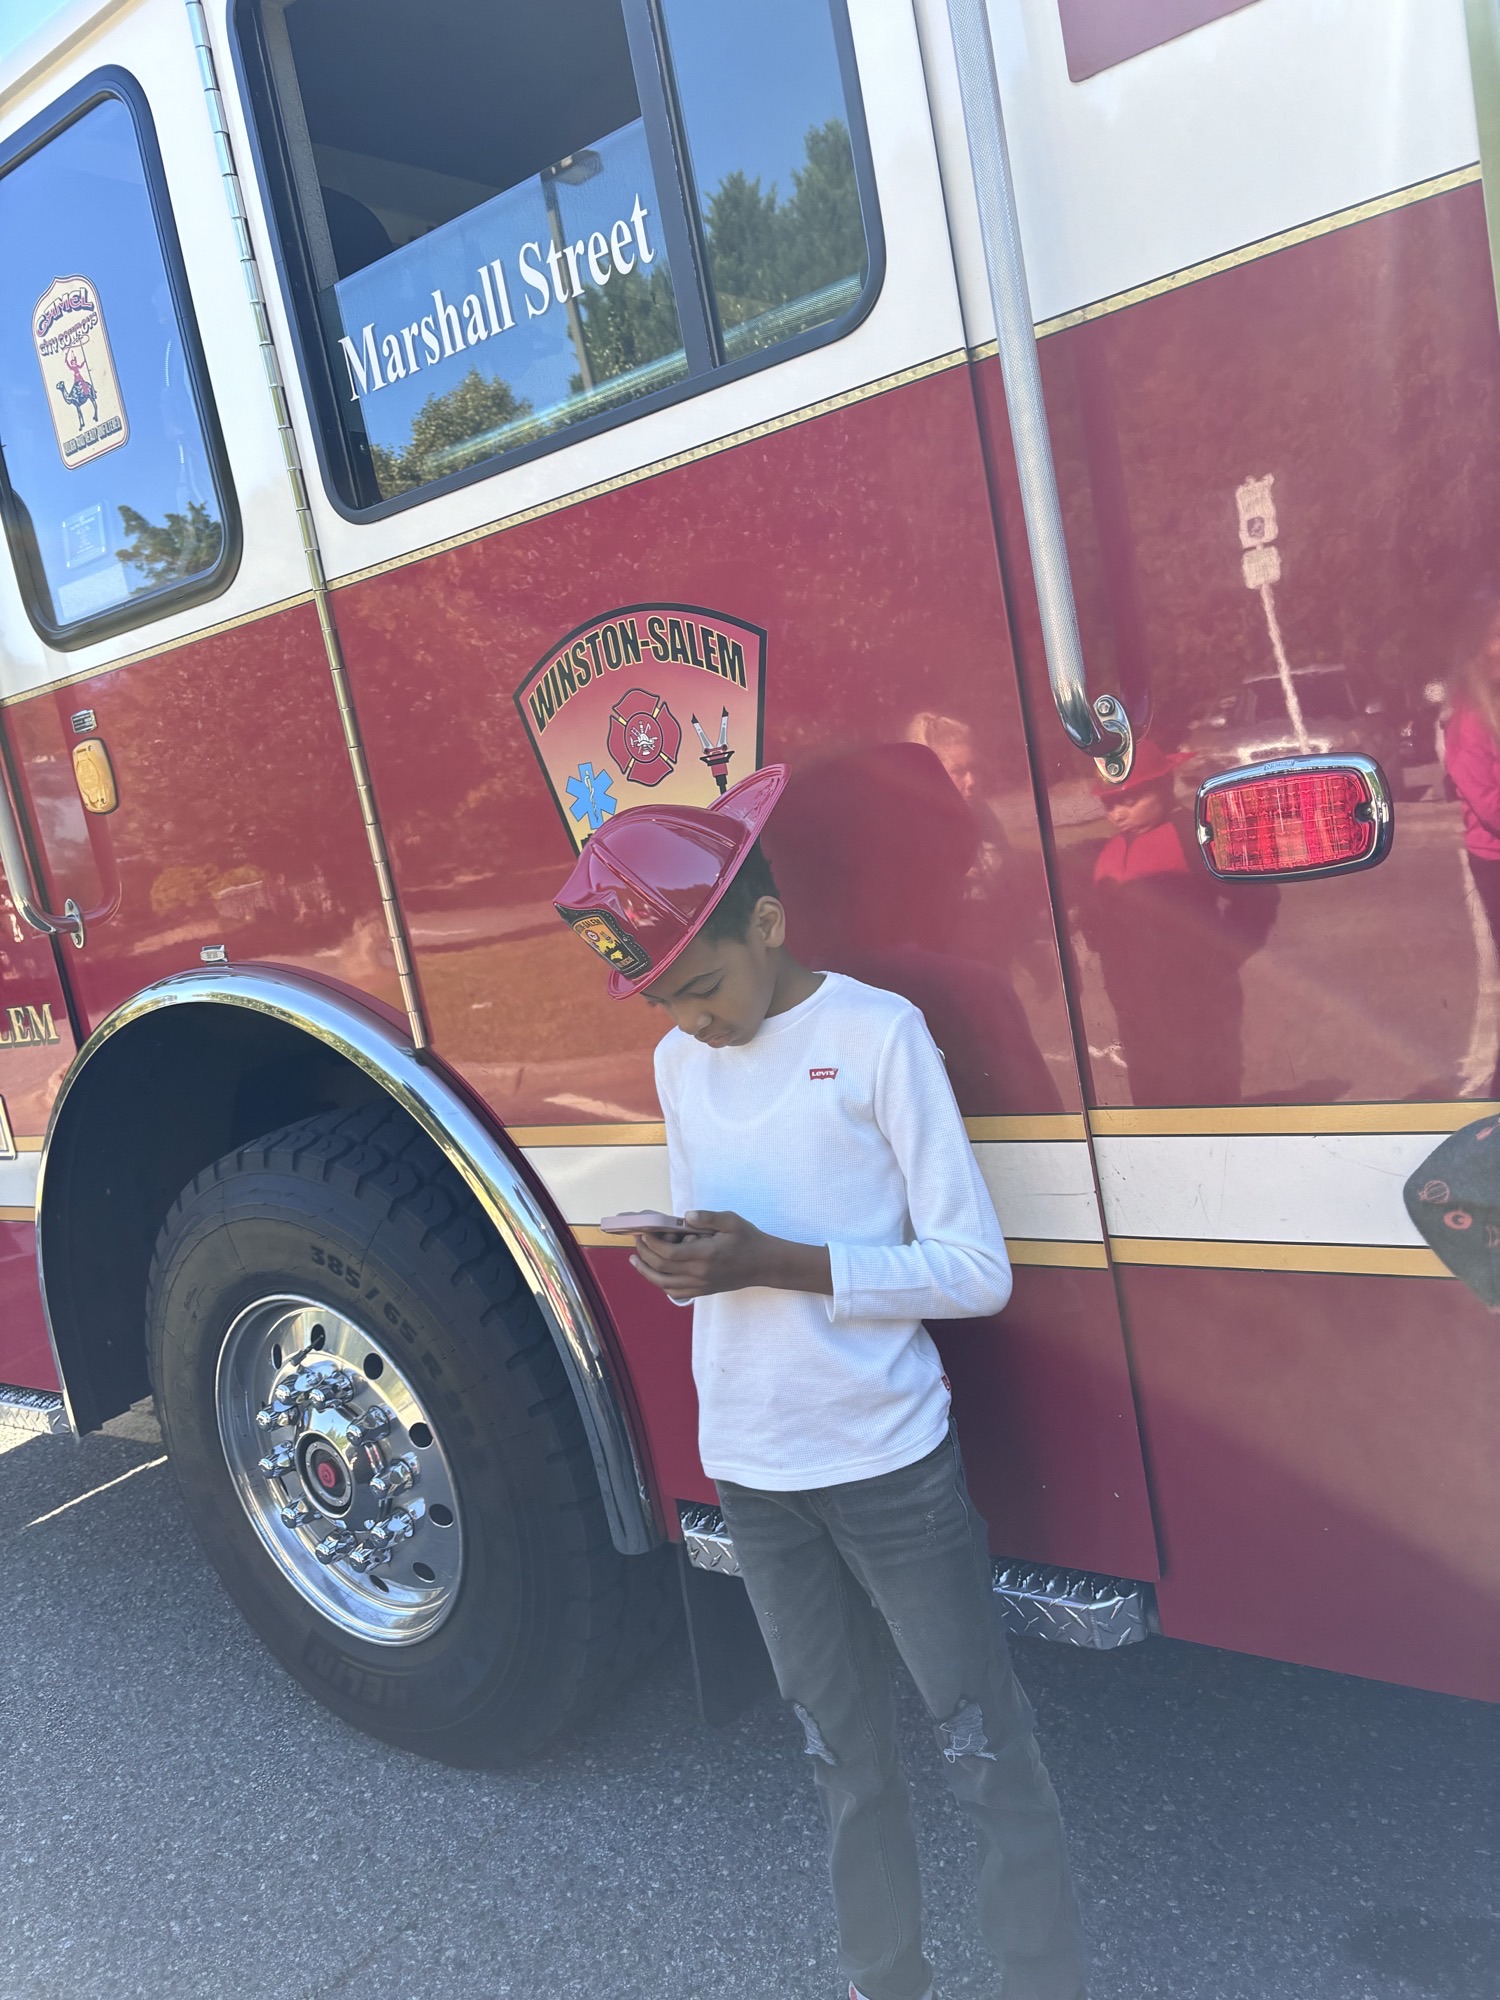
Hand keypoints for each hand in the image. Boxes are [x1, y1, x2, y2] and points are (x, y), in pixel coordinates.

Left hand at [630, 1210, 831, 1299]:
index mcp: (705, 1255)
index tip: (645, 1232)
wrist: (764, 1264)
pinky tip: (654, 1274)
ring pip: (664, 1284)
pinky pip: (675, 1293)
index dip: (652, 1243)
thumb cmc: (748, 1240)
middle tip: (637, 1240)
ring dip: (646, 1271)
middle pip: (662, 1268)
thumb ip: (708, 1218)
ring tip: (635, 1259)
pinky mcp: (703, 1291)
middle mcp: (700, 1274)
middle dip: (645, 1253)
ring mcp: (701, 1285)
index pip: (668, 1253)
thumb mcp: (731, 1221)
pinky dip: (660, 1284)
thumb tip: (686, 1216)